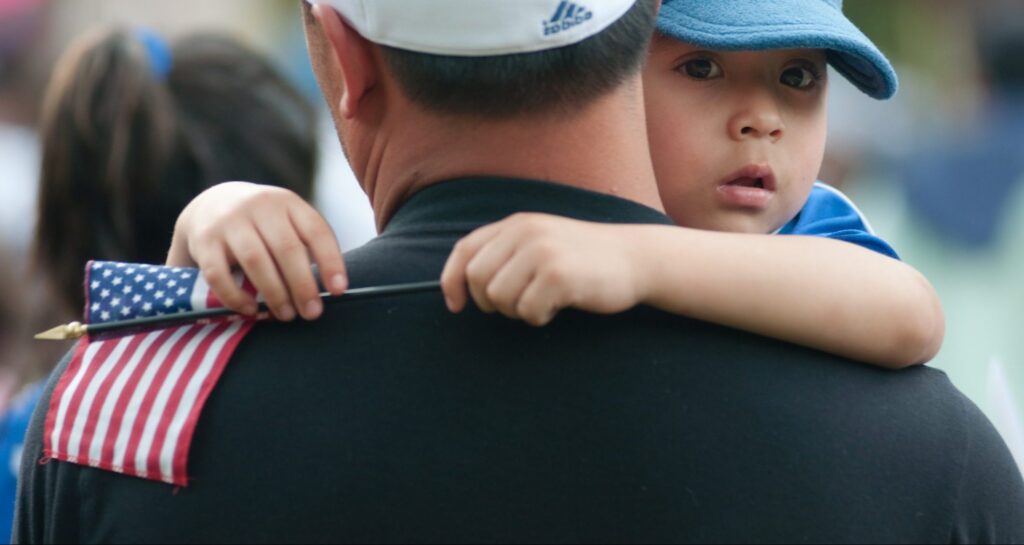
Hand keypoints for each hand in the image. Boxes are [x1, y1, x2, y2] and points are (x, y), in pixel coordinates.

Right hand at [166, 182, 347, 320]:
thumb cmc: (263, 225)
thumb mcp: (286, 222)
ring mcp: (229, 221)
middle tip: (312, 313)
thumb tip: (331, 292)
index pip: (316, 231)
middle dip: (303, 285)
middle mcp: (259, 206)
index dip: (331, 262)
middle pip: (287, 248)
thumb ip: (306, 248)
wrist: (211, 205)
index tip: (339, 291)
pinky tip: (251, 310)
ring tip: (286, 315)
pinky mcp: (204, 240)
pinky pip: (219, 273)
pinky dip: (236, 296)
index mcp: (288, 203)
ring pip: (256, 260)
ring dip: (274, 293)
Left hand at [440, 213, 646, 326]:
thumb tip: (460, 288)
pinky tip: (562, 305)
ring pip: (500, 299)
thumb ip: (505, 253)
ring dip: (520, 311)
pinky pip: (528, 312)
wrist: (636, 258)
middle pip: (478, 280)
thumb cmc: (584, 259)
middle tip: (521, 304)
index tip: (457, 306)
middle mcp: (525, 232)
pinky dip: (541, 318)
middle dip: (492, 303)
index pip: (464, 251)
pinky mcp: (558, 275)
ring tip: (546, 300)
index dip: (452, 281)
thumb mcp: (541, 242)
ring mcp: (542, 251)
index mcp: (516, 223)